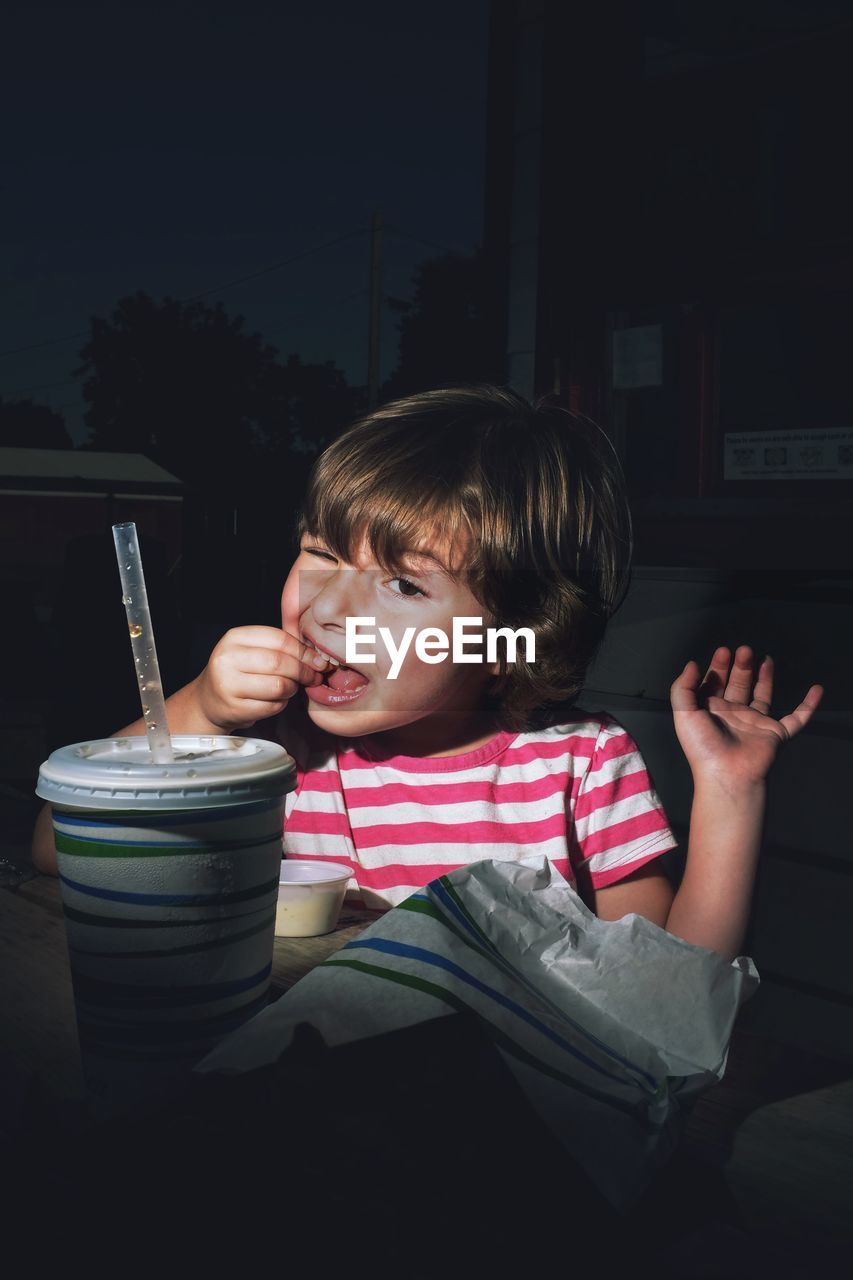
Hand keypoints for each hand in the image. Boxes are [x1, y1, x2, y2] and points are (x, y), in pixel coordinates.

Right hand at [197, 625, 330, 730]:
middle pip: (280, 663)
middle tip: (313, 677)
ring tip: (289, 688)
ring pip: (278, 686)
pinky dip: (281, 704)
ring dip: (292, 689)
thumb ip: (281, 647)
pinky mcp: (233, 708)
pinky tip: (275, 700)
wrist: (209, 700)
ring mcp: (228, 684)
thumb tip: (318, 657)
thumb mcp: (252, 650)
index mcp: (235, 637)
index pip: (280, 639)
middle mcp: (227, 658)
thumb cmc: (239, 672)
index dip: (304, 652)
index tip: (318, 661)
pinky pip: (272, 706)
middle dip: (303, 671)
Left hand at [670, 645, 822, 789]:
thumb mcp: (683, 713)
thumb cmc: (703, 746)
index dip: (719, 666)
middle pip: (739, 684)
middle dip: (741, 666)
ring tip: (764, 657)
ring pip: (763, 695)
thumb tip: (691, 664)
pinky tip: (816, 690)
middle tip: (744, 649)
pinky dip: (809, 706)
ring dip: (765, 676)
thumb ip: (683, 687)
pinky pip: (797, 718)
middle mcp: (734, 715)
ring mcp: (755, 724)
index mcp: (712, 711)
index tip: (724, 650)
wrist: (727, 774)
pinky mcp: (775, 733)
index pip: (716, 683)